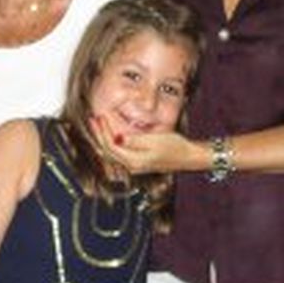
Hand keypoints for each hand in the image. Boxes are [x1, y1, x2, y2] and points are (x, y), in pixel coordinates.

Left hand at [90, 115, 204, 174]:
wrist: (188, 157)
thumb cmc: (175, 147)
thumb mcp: (155, 140)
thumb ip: (134, 141)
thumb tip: (117, 138)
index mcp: (134, 161)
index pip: (111, 145)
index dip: (103, 130)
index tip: (101, 116)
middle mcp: (132, 166)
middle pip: (108, 151)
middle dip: (99, 134)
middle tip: (94, 118)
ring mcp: (134, 166)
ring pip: (111, 154)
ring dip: (103, 139)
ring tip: (98, 125)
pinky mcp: (138, 163)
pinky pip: (118, 155)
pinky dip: (111, 144)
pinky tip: (110, 136)